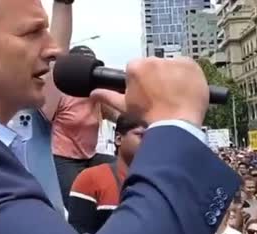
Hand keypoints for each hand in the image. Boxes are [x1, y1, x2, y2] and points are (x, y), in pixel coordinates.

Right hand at [90, 57, 208, 126]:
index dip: (139, 82)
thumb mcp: (125, 107)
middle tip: (159, 96)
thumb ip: (107, 96)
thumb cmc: (150, 116)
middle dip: (155, 77)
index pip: (135, 69)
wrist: (176, 123)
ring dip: (170, 76)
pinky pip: (186, 67)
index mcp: (136, 67)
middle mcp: (154, 60)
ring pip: (169, 66)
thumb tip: (94, 94)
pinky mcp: (190, 64)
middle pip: (153, 66)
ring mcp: (173, 61)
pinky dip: (185, 76)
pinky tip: (182, 90)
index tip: (145, 93)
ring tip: (172, 95)